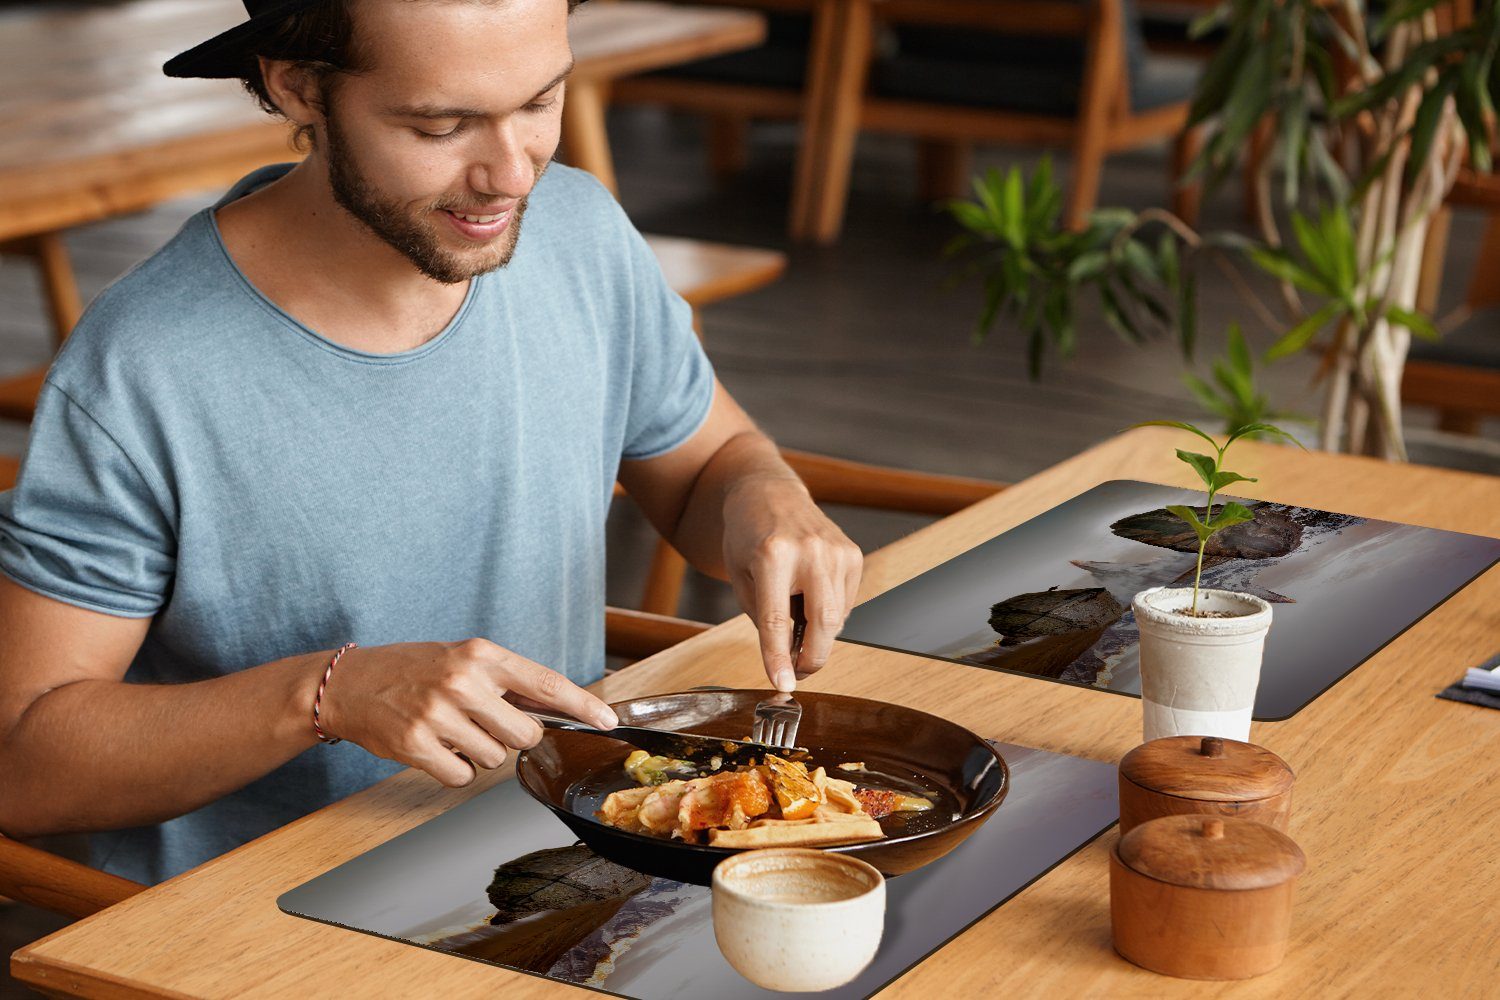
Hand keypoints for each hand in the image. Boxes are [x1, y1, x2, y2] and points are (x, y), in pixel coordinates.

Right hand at [316, 639, 617, 786]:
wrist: (349, 683)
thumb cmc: (413, 670)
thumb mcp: (463, 659)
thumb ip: (508, 682)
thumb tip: (559, 706)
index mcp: (481, 655)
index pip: (545, 682)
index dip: (581, 705)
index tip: (607, 720)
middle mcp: (463, 681)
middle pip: (525, 734)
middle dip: (514, 738)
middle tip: (485, 724)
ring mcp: (438, 713)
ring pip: (494, 758)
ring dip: (479, 753)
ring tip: (451, 730)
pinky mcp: (416, 744)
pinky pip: (462, 775)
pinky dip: (455, 770)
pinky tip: (436, 749)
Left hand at [721, 476, 863, 691]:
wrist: (769, 493)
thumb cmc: (748, 536)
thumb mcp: (740, 578)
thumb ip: (763, 618)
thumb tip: (790, 659)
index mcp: (772, 555)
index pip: (777, 620)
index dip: (779, 658)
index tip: (783, 684)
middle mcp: (810, 550)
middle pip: (823, 623)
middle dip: (812, 658)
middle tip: (798, 671)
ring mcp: (836, 550)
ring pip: (837, 618)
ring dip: (818, 635)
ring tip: (795, 622)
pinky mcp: (853, 553)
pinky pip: (845, 602)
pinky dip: (829, 613)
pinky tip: (810, 597)